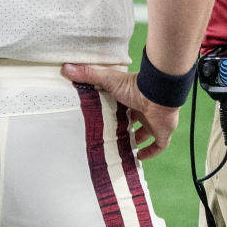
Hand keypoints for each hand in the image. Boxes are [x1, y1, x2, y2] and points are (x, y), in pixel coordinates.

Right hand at [61, 63, 179, 159]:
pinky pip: (158, 146)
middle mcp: (143, 110)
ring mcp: (154, 122)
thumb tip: (65, 68)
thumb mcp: (108, 80)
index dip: (114, 114)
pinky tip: (139, 157)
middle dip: (123, 129)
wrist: (158, 95)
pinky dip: (150, 152)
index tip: (102, 121)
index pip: (122, 107)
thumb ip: (88, 75)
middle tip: (109, 138)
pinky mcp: (162, 133)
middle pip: (133, 120)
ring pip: (145, 133)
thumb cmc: (134, 87)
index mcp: (132, 97)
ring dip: (135, 140)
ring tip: (121, 149)